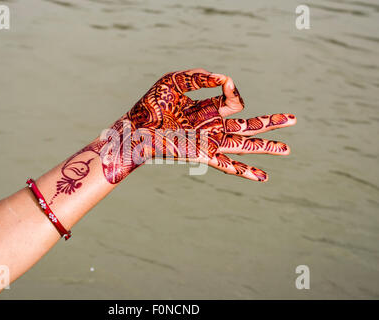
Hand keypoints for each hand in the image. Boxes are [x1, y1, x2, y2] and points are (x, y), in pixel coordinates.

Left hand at [56, 68, 295, 197]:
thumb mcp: (175, 81)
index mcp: (206, 108)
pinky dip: (245, 171)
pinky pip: (228, 164)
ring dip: (266, 147)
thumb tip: (226, 80)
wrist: (135, 128)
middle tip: (294, 120)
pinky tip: (263, 178)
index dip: (235, 92)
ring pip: (244, 145)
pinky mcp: (202, 154)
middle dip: (271, 123)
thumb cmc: (151, 104)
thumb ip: (201, 77)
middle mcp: (211, 126)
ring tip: (287, 149)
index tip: (226, 84)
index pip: (233, 101)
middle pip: (248, 125)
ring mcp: (209, 142)